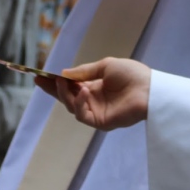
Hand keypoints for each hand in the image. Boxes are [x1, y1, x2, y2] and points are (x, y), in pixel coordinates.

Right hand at [33, 57, 150, 130]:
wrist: (149, 88)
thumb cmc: (132, 74)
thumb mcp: (105, 66)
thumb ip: (84, 72)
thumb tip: (64, 74)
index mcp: (95, 87)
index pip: (71, 86)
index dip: (55, 82)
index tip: (40, 76)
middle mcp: (93, 100)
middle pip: (67, 98)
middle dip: (53, 89)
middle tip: (41, 80)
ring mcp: (96, 112)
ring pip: (72, 107)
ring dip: (66, 94)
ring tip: (66, 82)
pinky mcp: (100, 122)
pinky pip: (83, 116)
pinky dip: (79, 104)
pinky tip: (84, 92)